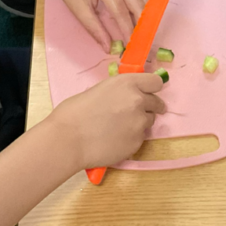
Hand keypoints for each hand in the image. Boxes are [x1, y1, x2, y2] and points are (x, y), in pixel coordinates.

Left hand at [46, 0, 148, 48]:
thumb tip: (108, 47)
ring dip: (144, 17)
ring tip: (143, 34)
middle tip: (143, 42)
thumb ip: (94, 28)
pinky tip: (140, 20)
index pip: (122, 12)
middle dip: (142, 25)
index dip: (128, 30)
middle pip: (137, 4)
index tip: (132, 46)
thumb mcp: (78, 8)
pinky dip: (141, 7)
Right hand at [49, 72, 165, 167]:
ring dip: (139, 123)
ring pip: (149, 121)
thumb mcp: (100, 90)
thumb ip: (119, 92)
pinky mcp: (137, 142)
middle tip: (136, 113)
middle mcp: (139, 100)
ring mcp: (140, 123)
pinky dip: (131, 138)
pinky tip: (114, 140)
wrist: (68, 139)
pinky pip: (140, 138)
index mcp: (127, 83)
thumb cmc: (75, 111)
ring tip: (119, 128)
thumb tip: (125, 97)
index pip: (156, 82)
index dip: (151, 88)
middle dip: (149, 107)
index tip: (148, 93)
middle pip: (157, 103)